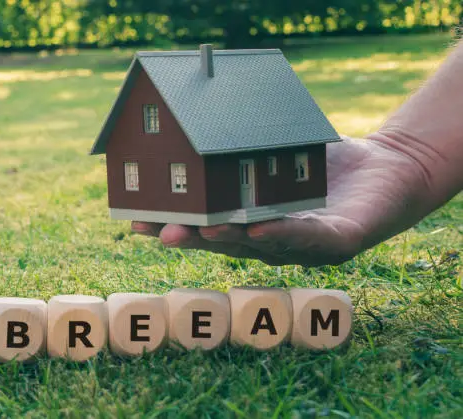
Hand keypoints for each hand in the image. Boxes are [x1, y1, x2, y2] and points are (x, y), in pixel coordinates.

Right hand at [132, 136, 431, 265]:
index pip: (208, 227)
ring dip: (230, 240)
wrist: (390, 168)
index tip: (136, 217)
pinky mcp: (340, 242)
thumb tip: (192, 122)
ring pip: (262, 247)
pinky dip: (284, 234)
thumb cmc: (325, 164)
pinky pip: (309, 240)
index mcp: (253, 225)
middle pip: (226, 244)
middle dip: (191, 237)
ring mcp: (305, 247)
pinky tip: (260, 228)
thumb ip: (240, 152)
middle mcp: (274, 243)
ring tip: (202, 230)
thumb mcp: (274, 155)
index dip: (175, 223)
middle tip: (156, 229)